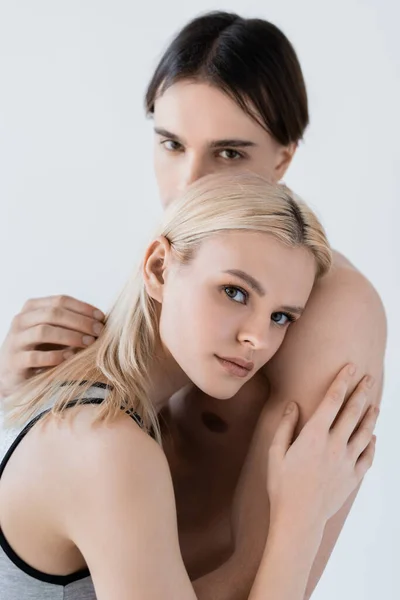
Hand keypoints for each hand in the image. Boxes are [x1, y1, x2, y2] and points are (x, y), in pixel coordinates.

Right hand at [0, 295, 104, 398]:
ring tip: (89, 343)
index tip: (102, 318)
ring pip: (44, 331)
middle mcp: (21, 320)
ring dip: (71, 336)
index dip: (83, 307)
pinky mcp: (14, 362)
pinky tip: (70, 358)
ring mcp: (15, 340)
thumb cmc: (39, 349)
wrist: (12, 375)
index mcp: (32, 308)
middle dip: (80, 321)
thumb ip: (71, 323)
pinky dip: (55, 356)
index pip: (61, 300)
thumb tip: (102, 321)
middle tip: (99, 331)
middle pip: (54, 313)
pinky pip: (35, 356)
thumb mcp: (54, 332)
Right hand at [267, 364, 378, 526]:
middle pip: (353, 411)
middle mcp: (334, 444)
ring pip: (365, 432)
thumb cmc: (282, 485)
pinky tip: (373, 437)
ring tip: (374, 404)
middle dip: (361, 392)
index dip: (341, 381)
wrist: (299, 518)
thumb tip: (292, 405)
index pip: (332, 400)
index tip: (349, 368)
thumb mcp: (275, 452)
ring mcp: (346, 461)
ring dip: (370, 415)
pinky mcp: (353, 477)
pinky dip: (372, 444)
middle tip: (368, 378)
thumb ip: (285, 426)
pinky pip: (368, 456)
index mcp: (314, 435)